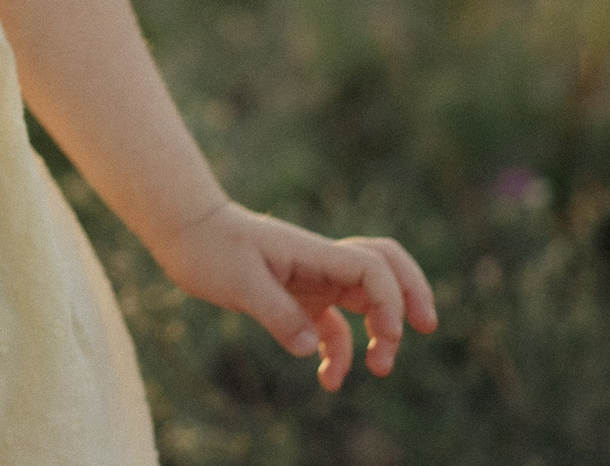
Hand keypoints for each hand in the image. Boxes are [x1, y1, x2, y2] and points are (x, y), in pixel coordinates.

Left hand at [154, 200, 438, 389]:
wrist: (184, 229)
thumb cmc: (208, 246)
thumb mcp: (237, 281)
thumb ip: (276, 312)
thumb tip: (309, 346)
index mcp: (313, 253)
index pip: (372, 268)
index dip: (391, 299)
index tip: (387, 335)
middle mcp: (321, 264)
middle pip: (385, 271)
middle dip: (411, 297)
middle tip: (425, 329)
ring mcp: (312, 280)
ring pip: (365, 302)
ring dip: (381, 333)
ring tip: (379, 368)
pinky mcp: (297, 298)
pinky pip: (333, 326)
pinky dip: (339, 352)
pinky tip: (328, 379)